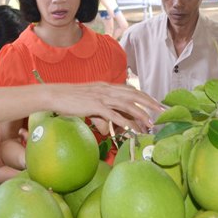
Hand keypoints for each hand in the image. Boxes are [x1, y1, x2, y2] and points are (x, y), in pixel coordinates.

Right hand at [44, 82, 161, 132]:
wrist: (54, 95)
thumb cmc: (70, 101)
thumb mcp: (89, 107)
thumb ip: (101, 117)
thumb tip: (108, 131)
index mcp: (107, 87)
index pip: (131, 90)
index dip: (145, 97)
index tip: (157, 104)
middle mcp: (107, 89)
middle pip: (134, 95)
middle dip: (150, 103)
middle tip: (163, 111)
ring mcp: (101, 96)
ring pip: (127, 104)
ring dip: (141, 114)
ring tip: (152, 122)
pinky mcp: (94, 105)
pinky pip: (113, 114)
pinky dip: (125, 121)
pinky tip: (133, 128)